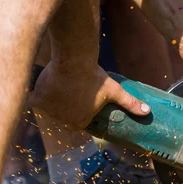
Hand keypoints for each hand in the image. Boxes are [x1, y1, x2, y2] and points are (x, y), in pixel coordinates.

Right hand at [29, 62, 149, 129]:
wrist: (74, 61)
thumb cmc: (96, 78)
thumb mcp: (115, 91)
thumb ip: (130, 103)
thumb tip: (147, 112)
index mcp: (79, 123)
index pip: (76, 118)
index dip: (77, 107)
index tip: (79, 96)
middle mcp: (63, 121)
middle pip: (61, 114)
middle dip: (64, 104)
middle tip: (70, 88)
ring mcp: (50, 111)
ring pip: (49, 106)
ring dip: (52, 99)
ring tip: (61, 84)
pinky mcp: (38, 100)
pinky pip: (35, 99)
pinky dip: (37, 93)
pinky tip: (44, 85)